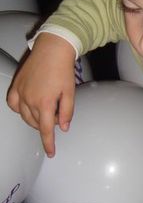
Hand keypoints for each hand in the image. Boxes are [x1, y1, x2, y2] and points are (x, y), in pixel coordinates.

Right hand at [7, 33, 75, 156]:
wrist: (53, 49)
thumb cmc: (63, 69)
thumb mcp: (70, 93)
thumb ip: (66, 112)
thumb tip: (63, 127)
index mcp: (44, 103)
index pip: (46, 130)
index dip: (49, 143)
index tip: (51, 153)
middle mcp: (29, 100)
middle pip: (37, 123)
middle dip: (47, 124)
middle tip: (57, 115)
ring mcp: (20, 92)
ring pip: (25, 116)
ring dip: (35, 119)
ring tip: (46, 111)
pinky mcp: (16, 85)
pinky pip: (14, 104)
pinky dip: (20, 110)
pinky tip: (28, 107)